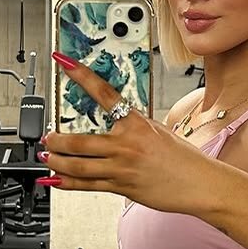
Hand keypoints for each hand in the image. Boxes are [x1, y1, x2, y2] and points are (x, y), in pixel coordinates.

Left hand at [40, 52, 221, 213]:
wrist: (200, 183)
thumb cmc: (184, 159)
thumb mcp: (158, 131)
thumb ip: (133, 128)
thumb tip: (114, 126)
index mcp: (135, 122)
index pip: (103, 93)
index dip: (80, 75)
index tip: (63, 62)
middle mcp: (126, 144)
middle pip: (79, 141)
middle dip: (56, 140)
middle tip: (47, 137)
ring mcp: (122, 167)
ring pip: (78, 165)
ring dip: (57, 161)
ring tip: (47, 158)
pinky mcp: (122, 186)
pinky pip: (87, 185)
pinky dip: (67, 182)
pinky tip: (55, 180)